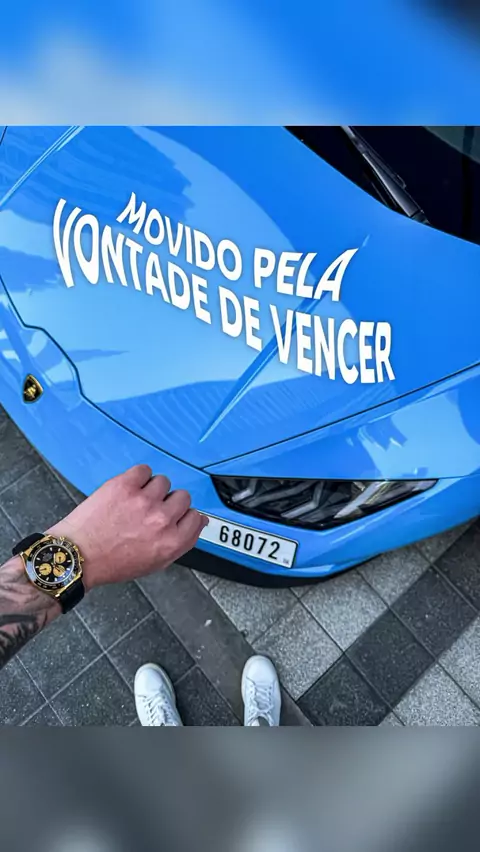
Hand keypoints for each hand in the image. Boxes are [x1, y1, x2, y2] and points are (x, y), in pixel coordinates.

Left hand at [47, 465, 208, 590]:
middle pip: (183, 497)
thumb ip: (181, 542)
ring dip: (152, 489)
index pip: (196, 518)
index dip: (185, 516)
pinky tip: (128, 489)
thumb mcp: (155, 562)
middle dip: (169, 503)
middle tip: (151, 510)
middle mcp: (162, 521)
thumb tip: (198, 521)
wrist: (77, 555)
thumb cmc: (111, 562)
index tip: (176, 516)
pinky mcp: (125, 485)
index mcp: (172, 542)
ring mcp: (145, 500)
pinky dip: (138, 477)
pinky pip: (144, 470)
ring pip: (163, 482)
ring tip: (135, 501)